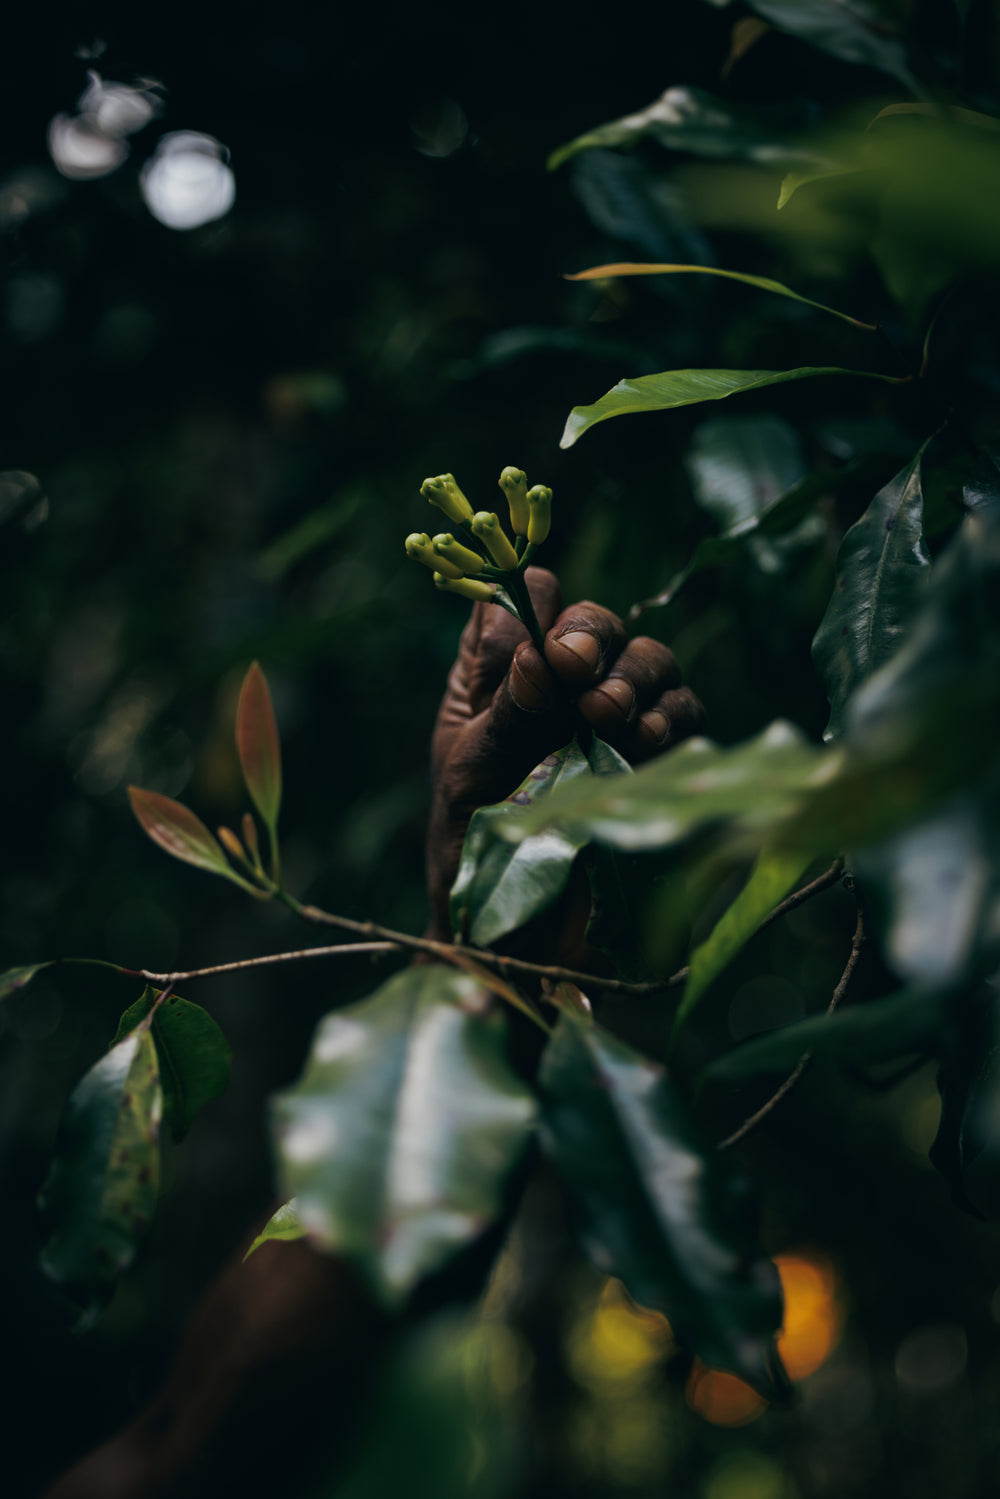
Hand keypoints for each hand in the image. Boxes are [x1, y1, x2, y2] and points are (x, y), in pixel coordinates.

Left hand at [426, 568, 705, 940]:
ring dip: (632, 674)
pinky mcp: (659, 759)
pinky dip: (670, 716)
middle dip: (587, 636)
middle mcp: (560, 688)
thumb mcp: (474, 775)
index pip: (521, 603)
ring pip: (647, 659)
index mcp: (499, 678)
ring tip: (608, 714)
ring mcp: (614, 720)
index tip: (528, 644)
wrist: (519, 939)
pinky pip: (683, 714)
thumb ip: (507, 712)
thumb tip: (540, 653)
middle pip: (591, 622)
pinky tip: (645, 741)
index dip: (526, 609)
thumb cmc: (473, 852)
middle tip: (574, 671)